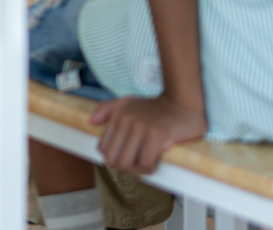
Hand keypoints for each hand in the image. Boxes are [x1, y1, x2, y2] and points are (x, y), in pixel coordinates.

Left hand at [89, 93, 204, 174]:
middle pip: (113, 158)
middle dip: (123, 167)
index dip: (113, 158)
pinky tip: (154, 163)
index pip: (103, 148)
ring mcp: (140, 129)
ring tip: (144, 166)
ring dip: (135, 170)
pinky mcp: (156, 136)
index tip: (124, 159)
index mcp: (117, 116)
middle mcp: (125, 122)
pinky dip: (149, 169)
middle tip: (135, 166)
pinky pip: (146, 163)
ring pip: (126, 163)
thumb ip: (106, 109)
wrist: (181, 104)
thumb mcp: (127, 102)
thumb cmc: (154, 107)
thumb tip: (91, 122)